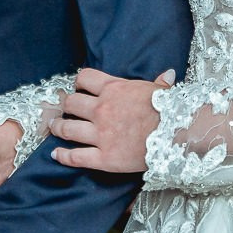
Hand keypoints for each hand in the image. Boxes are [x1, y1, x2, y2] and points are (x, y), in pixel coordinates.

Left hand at [50, 67, 175, 173]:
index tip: (79, 88)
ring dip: (58, 128)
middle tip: (64, 109)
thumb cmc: (171, 112)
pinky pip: (76, 157)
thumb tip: (167, 75)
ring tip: (55, 127)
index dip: (79, 82)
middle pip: (71, 103)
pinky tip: (56, 154)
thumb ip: (158, 84)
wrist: (177, 136)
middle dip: (66, 106)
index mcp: (114, 89)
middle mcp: (102, 110)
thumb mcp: (162, 93)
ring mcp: (101, 135)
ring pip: (67, 129)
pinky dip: (63, 156)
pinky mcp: (104, 158)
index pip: (85, 78)